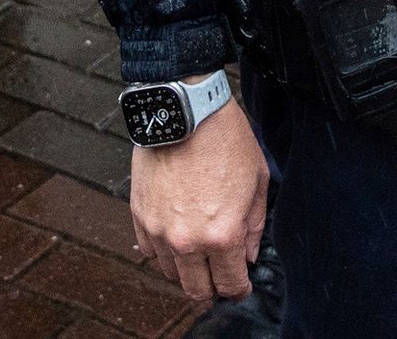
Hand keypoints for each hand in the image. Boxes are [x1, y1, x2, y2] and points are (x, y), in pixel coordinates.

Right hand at [130, 98, 267, 303]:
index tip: (241, 284)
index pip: (230, 284)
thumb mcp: (256, 180)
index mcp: (222, 234)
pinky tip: (175, 238)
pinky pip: (148, 250)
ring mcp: (159, 229)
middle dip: (213, 289)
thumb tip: (248, 253)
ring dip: (186, 270)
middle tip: (220, 277)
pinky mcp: (140, 214)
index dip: (239, 289)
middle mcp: (188, 239)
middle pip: (197, 290)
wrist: (184, 107)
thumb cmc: (223, 137)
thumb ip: (254, 224)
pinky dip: (162, 252)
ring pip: (171, 274)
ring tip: (198, 255)